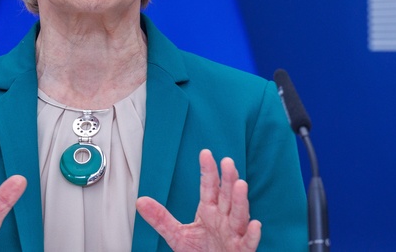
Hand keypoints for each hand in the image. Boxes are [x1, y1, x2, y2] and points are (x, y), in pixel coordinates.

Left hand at [136, 149, 260, 251]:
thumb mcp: (177, 235)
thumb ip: (161, 218)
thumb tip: (140, 201)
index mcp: (209, 210)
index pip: (209, 187)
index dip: (208, 171)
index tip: (205, 153)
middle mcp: (223, 218)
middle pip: (226, 195)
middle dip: (228, 179)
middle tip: (227, 162)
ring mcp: (234, 233)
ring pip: (239, 214)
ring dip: (240, 200)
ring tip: (240, 185)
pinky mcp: (241, 250)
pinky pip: (248, 242)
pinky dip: (253, 234)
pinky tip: (255, 224)